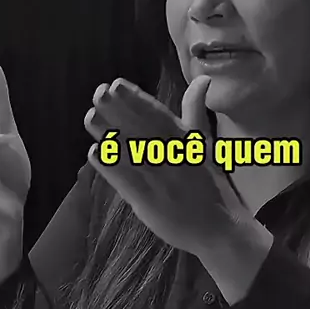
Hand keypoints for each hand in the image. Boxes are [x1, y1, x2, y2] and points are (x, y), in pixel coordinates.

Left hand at [84, 75, 251, 256]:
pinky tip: (95, 151)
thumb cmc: (211, 184)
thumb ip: (195, 111)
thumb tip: (202, 80)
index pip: (158, 115)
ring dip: (108, 133)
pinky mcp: (146, 201)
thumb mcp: (204, 143)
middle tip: (99, 92)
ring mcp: (157, 179)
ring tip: (91, 116)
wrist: (218, 228)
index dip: (137, 99)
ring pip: (129, 152)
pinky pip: (124, 180)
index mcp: (185, 141)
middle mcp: (171, 156)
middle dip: (118, 110)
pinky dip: (109, 165)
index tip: (117, 83)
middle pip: (141, 129)